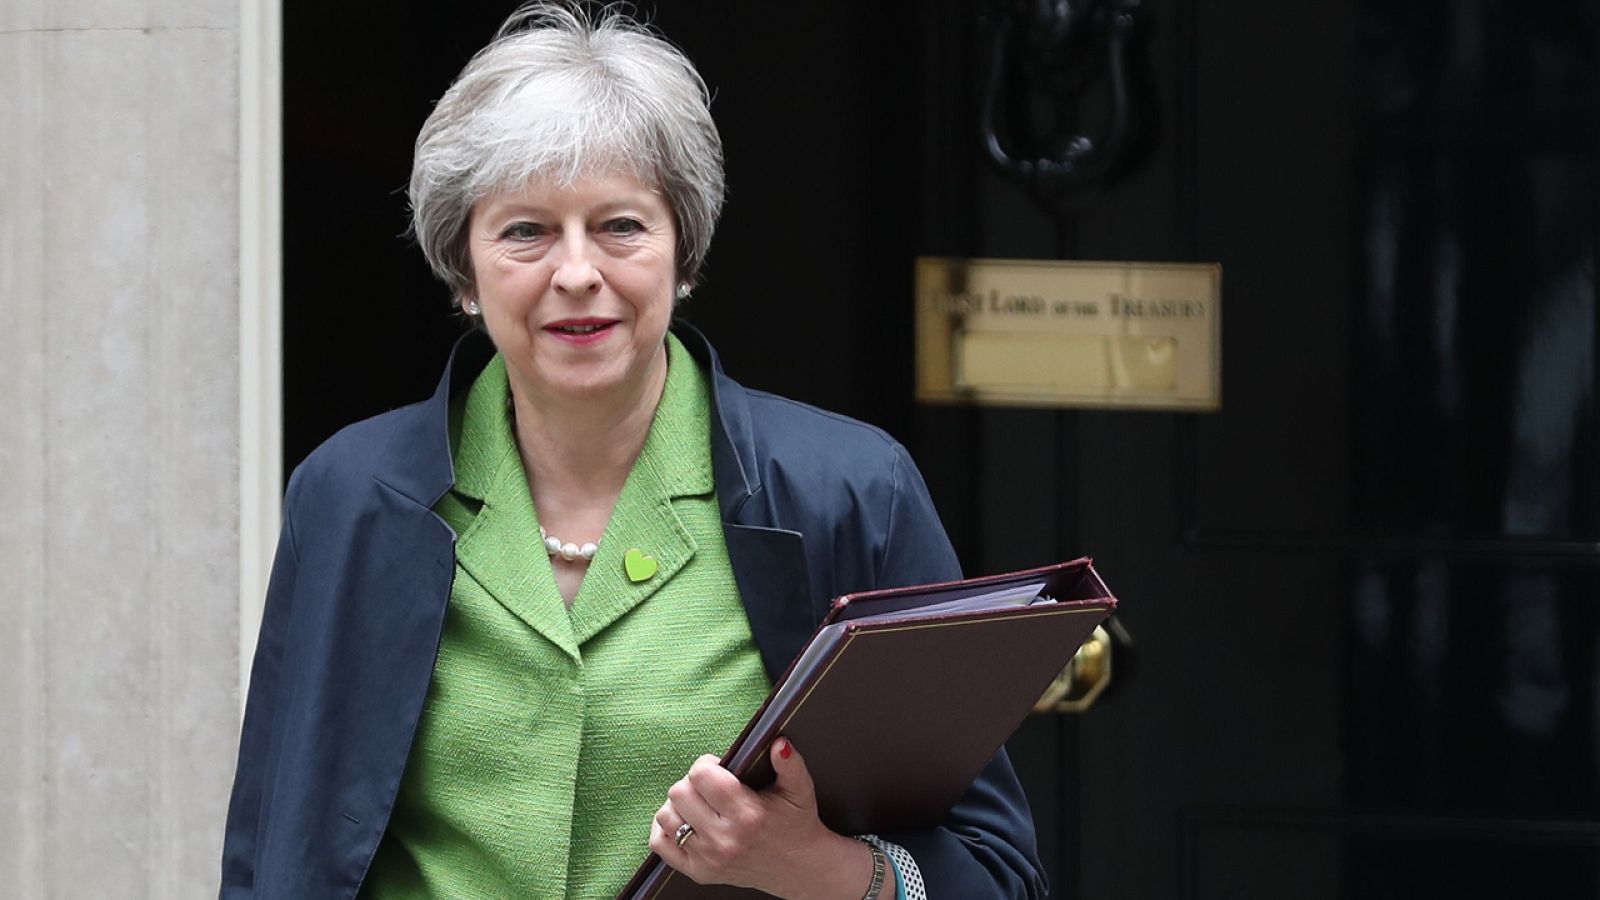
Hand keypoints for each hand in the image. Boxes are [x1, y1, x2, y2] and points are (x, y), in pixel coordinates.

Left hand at [648, 738, 876, 898]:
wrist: (798, 867)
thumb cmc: (797, 824)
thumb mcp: (799, 790)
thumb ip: (790, 764)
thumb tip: (779, 744)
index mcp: (748, 814)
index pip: (701, 775)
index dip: (706, 764)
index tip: (718, 768)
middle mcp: (725, 839)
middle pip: (679, 793)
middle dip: (691, 782)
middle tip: (708, 785)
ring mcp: (709, 858)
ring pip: (666, 816)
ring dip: (678, 805)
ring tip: (698, 804)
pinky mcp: (699, 872)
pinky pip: (661, 846)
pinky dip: (665, 830)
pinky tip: (684, 821)